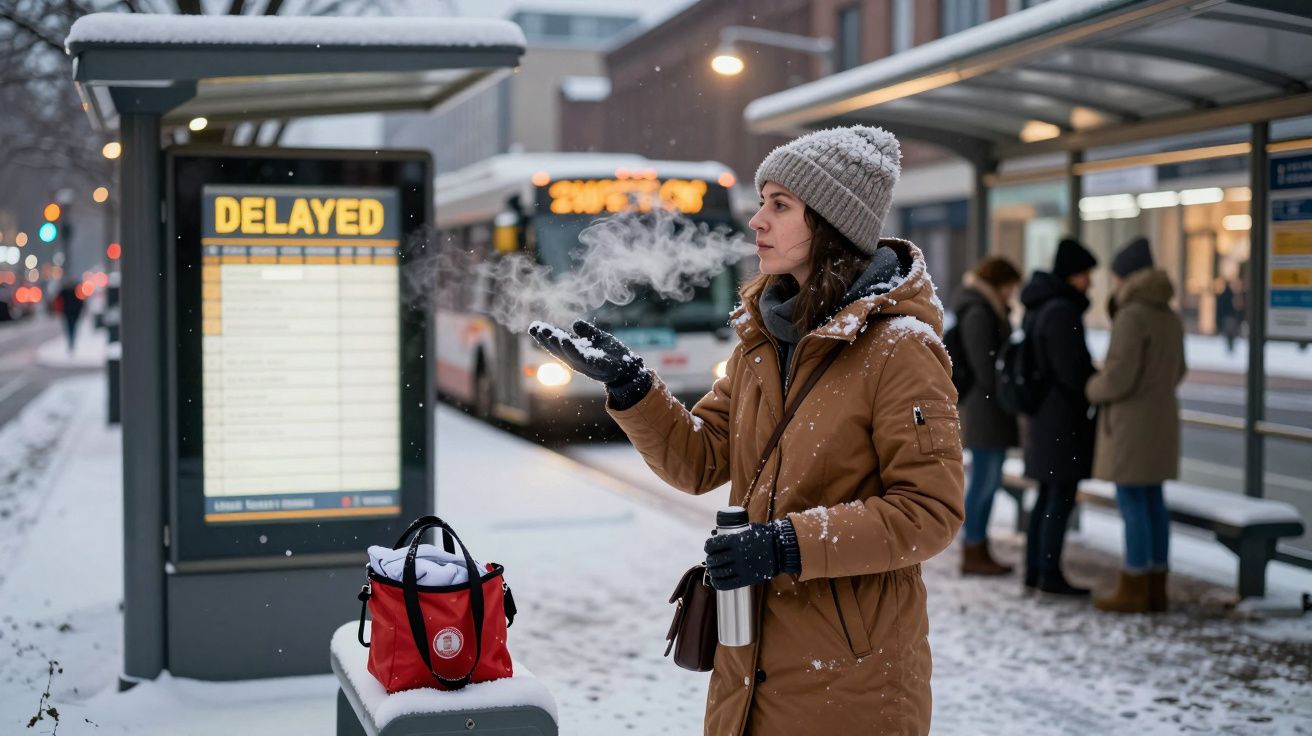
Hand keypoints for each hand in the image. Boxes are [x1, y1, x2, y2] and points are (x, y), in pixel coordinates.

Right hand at [528, 320, 644, 386]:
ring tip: (552, 334)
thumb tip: (575, 323)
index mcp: (575, 353)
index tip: (533, 327)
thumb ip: (587, 332)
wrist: (629, 368)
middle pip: (560, 350)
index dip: (544, 337)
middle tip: (538, 328)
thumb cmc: (612, 354)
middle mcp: (578, 360)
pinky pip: (586, 359)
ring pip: (570, 355)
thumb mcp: (598, 339)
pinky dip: (575, 351)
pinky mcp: (600, 367)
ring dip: (560, 345)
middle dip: (548, 340)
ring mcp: (588, 365)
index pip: (557, 344)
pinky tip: (567, 341)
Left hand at [704, 519, 799, 590]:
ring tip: (714, 570)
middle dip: (710, 560)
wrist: (780, 550)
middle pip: (714, 560)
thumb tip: (723, 535)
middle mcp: (736, 555)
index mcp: (736, 541)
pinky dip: (718, 583)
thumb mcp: (749, 530)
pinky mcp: (745, 579)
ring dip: (713, 571)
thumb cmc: (766, 537)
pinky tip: (716, 580)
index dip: (708, 547)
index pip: (713, 545)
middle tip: (711, 559)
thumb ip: (736, 534)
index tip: (708, 548)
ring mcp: (741, 568)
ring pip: (718, 572)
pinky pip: (727, 584)